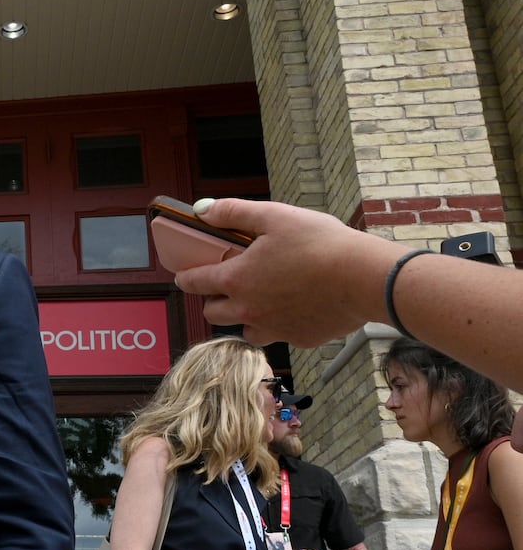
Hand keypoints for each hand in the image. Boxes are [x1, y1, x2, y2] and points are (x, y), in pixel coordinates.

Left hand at [174, 198, 403, 347]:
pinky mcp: (299, 339)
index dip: (186, 278)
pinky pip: (280, 335)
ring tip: (259, 300)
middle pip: (213, 314)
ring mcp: (274, 328)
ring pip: (245, 330)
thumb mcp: (275, 216)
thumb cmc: (321, 243)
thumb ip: (234, 212)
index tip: (184, 276)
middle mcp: (249, 310)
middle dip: (213, 301)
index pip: (195, 283)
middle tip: (226, 287)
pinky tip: (295, 307)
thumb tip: (203, 210)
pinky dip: (281, 323)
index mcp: (237, 280)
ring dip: (245, 317)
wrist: (365, 278)